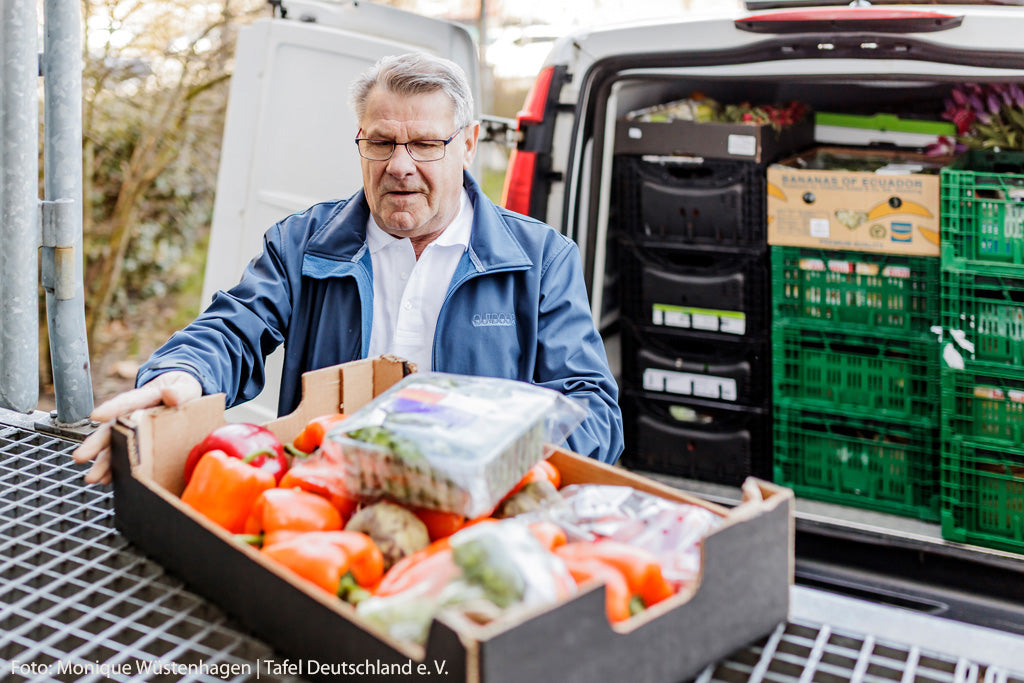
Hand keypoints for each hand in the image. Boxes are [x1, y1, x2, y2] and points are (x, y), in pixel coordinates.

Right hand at [72, 371, 201, 484]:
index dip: (112, 408)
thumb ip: (180, 391)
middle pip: (112, 428)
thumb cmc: (183, 391)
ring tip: (92, 478)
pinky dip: (115, 469)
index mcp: (145, 397)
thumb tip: (171, 395)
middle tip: (80, 457)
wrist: (183, 397)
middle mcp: (132, 414)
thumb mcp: (186, 387)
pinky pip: (123, 456)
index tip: (96, 416)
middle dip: (96, 444)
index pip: (127, 402)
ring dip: (102, 463)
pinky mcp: (136, 443)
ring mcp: (132, 430)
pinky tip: (106, 480)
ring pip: (113, 446)